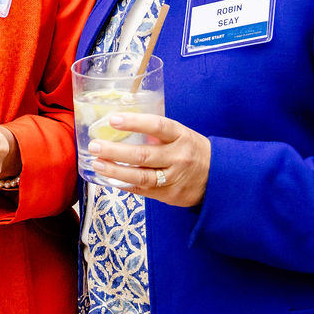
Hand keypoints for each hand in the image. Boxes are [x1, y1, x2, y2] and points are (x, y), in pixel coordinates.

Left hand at [88, 111, 210, 207]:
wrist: (218, 178)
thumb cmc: (192, 151)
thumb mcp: (181, 134)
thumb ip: (157, 130)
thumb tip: (124, 118)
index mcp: (181, 136)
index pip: (157, 126)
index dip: (134, 122)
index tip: (113, 119)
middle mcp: (177, 157)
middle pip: (143, 155)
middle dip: (115, 151)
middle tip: (95, 145)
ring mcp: (173, 178)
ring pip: (141, 176)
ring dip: (115, 171)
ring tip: (96, 163)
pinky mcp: (168, 195)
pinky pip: (143, 191)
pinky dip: (124, 185)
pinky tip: (108, 179)